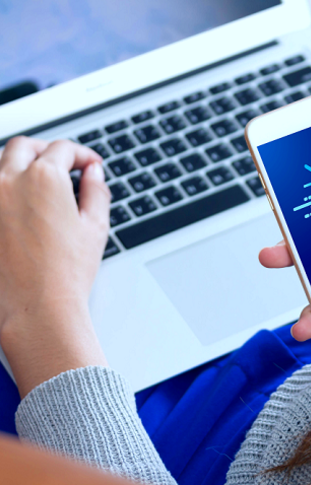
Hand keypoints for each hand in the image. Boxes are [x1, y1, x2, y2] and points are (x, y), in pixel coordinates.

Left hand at [0, 137, 109, 396]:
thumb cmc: (67, 274)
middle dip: (47, 151)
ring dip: (20, 166)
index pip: (64, 149)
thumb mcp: (96, 228)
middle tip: (62, 165)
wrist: (36, 309)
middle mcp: (9, 181)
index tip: (90, 165)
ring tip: (38, 183)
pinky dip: (4, 190)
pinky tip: (16, 205)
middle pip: (25, 147)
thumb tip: (94, 174)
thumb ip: (97, 192)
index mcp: (45, 178)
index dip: (83, 154)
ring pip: (0, 164)